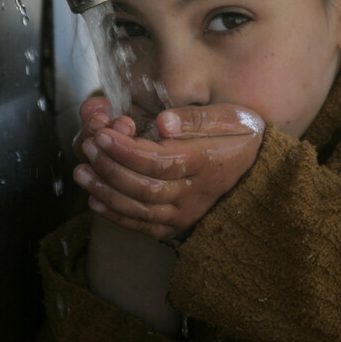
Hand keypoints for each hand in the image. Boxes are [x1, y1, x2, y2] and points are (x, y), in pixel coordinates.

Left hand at [74, 103, 264, 238]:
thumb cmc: (239, 134)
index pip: (157, 161)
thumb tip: (163, 122)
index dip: (126, 150)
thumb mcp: (229, 116)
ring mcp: (185, 213)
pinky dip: (116, 215)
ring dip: (106, 191)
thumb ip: (195, 118)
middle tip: (89, 148)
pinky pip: (143, 225)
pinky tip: (94, 200)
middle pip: (144, 187)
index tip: (102, 134)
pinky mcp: (177, 224)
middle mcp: (194, 194)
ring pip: (140, 209)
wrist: (259, 166)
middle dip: (110, 168)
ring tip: (82, 172)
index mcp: (204, 163)